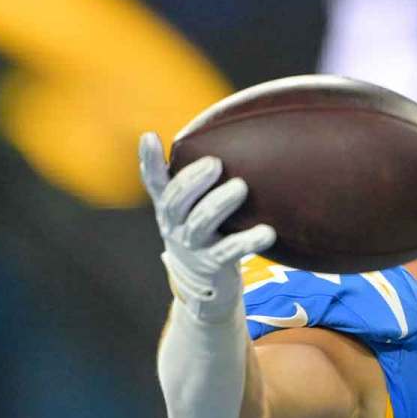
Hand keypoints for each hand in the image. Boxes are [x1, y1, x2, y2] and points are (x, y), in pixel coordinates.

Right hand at [140, 132, 274, 322]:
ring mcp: (192, 246)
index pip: (154, 181)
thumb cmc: (207, 232)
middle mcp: (175, 225)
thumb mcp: (196, 207)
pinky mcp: (214, 264)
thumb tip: (235, 133)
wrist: (206, 284)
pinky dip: (248, 240)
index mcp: (169, 208)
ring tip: (241, 187)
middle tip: (215, 163)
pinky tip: (267, 232)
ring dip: (219, 204)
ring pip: (200, 223)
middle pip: (175, 200)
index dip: (149, 160)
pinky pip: (230, 251)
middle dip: (193, 180)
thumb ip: (202, 180)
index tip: (150, 136)